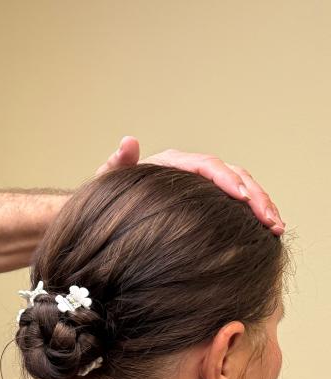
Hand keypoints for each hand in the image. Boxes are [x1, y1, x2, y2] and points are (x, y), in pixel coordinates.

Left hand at [95, 136, 284, 235]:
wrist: (108, 212)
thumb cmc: (108, 197)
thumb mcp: (110, 182)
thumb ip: (118, 164)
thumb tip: (128, 141)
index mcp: (172, 163)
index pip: (207, 166)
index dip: (227, 180)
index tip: (242, 199)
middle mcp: (191, 169)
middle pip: (233, 175)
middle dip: (255, 196)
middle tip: (270, 220)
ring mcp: (202, 185)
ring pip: (242, 189)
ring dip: (262, 206)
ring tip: (275, 228)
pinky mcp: (209, 201)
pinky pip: (238, 203)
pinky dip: (254, 214)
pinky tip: (268, 232)